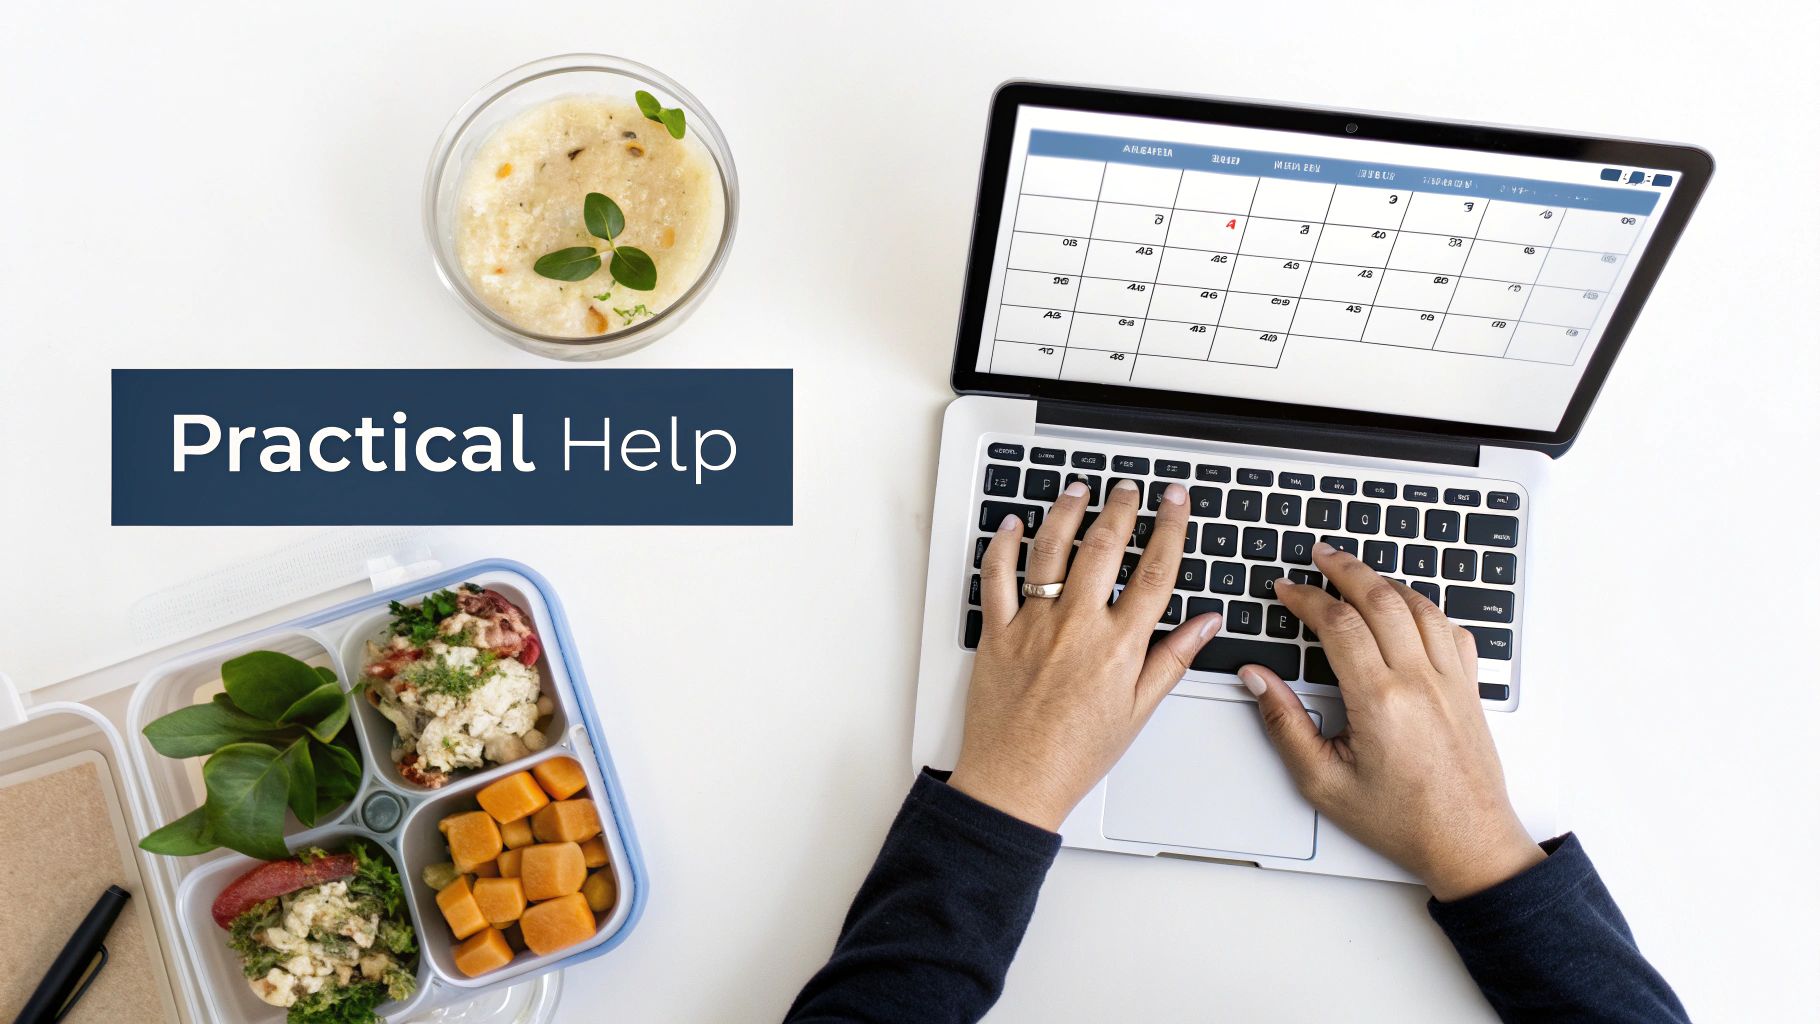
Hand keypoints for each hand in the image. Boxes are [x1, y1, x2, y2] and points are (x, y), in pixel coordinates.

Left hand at [950, 478, 1221, 830]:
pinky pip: (996, 577)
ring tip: (1078, 490)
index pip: (1154, 571)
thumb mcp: (1138, 711)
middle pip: (1103, 546)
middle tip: (1128, 487)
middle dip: (1120, 508)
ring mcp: (1033, 625)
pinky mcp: (996, 633)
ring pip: (1050, 550)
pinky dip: (1002, 545)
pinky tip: (1012, 525)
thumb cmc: (1075, 755)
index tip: (1175, 501)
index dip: (1170, 528)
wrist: (1016, 783)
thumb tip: (1206, 623)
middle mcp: (1077, 625)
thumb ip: (1173, 659)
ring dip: (1066, 512)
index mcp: (1118, 645)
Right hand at [1241, 543, 1542, 899]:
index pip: (1339, 624)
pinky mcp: (1469, 689)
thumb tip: (1258, 679)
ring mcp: (1450, 681)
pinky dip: (1426, 607)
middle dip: (1346, 569)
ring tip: (1358, 573)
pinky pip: (1452, 629)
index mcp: (1380, 701)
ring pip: (1420, 606)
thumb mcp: (1323, 782)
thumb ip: (1284, 724)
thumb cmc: (1401, 820)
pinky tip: (1409, 608)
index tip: (1286, 590)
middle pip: (1381, 598)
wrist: (1468, 843)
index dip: (1307, 598)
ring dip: (1385, 581)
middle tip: (1320, 556)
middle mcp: (1420, 681)